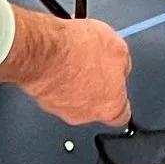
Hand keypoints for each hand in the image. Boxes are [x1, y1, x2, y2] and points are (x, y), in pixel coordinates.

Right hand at [0, 6, 131, 125]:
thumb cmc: (79, 51)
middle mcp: (84, 114)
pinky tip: (59, 60)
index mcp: (109, 106)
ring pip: (73, 98)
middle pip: (95, 105)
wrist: (43, 50)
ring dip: (75, 82)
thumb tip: (119, 67)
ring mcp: (60, 109)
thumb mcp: (118, 48)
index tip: (118, 91)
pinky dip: (57, 78)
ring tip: (75, 59)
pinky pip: (55, 90)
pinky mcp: (41, 100)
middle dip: (95, 88)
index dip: (120, 101)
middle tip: (94, 66)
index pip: (121, 115)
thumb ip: (123, 65)